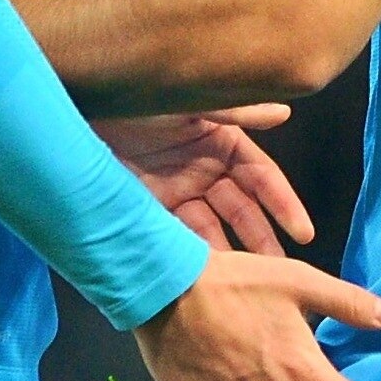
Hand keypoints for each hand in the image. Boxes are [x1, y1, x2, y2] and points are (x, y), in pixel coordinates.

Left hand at [96, 109, 314, 255]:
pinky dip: (196, 254)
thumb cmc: (137, 100)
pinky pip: (181, 237)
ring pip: (214, 229)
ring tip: (245, 280)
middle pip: (243, 210)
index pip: (263, 178)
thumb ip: (237, 112)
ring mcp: (179, 193)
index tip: (302, 232)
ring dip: (231, 253)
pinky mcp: (153, 212)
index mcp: (223, 143)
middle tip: (278, 270)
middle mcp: (206, 171)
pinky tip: (208, 273)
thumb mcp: (190, 103)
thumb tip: (284, 112)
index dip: (284, 203)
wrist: (78, 114)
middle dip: (262, 239)